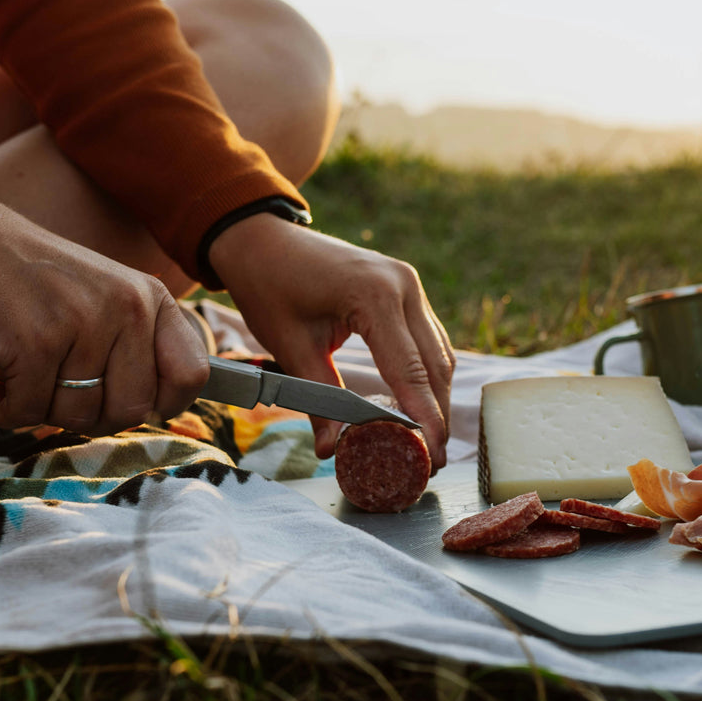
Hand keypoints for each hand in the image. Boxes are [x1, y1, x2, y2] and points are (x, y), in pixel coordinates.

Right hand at [0, 227, 208, 435]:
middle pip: (134, 410)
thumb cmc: (26, 280)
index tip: (123, 402)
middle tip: (58, 391)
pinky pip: (31, 412)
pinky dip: (8, 409)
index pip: (192, 375)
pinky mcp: (35, 341)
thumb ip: (133, 345)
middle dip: (93, 416)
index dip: (164, 405)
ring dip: (45, 410)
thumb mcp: (101, 297)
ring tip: (25, 374)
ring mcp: (83, 322)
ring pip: (81, 416)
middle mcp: (127, 307)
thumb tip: (157, 411)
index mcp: (150, 298)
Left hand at [209, 215, 453, 466]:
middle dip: (436, 415)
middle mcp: (403, 285)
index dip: (424, 418)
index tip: (433, 457)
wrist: (263, 238)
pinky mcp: (405, 288)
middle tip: (434, 461)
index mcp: (375, 295)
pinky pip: (427, 338)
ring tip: (430, 441)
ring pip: (438, 352)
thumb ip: (318, 399)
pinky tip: (421, 403)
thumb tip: (329, 450)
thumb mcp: (290, 346)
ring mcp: (409, 283)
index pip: (409, 371)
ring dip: (436, 396)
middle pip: (435, 364)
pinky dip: (427, 373)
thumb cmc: (271, 286)